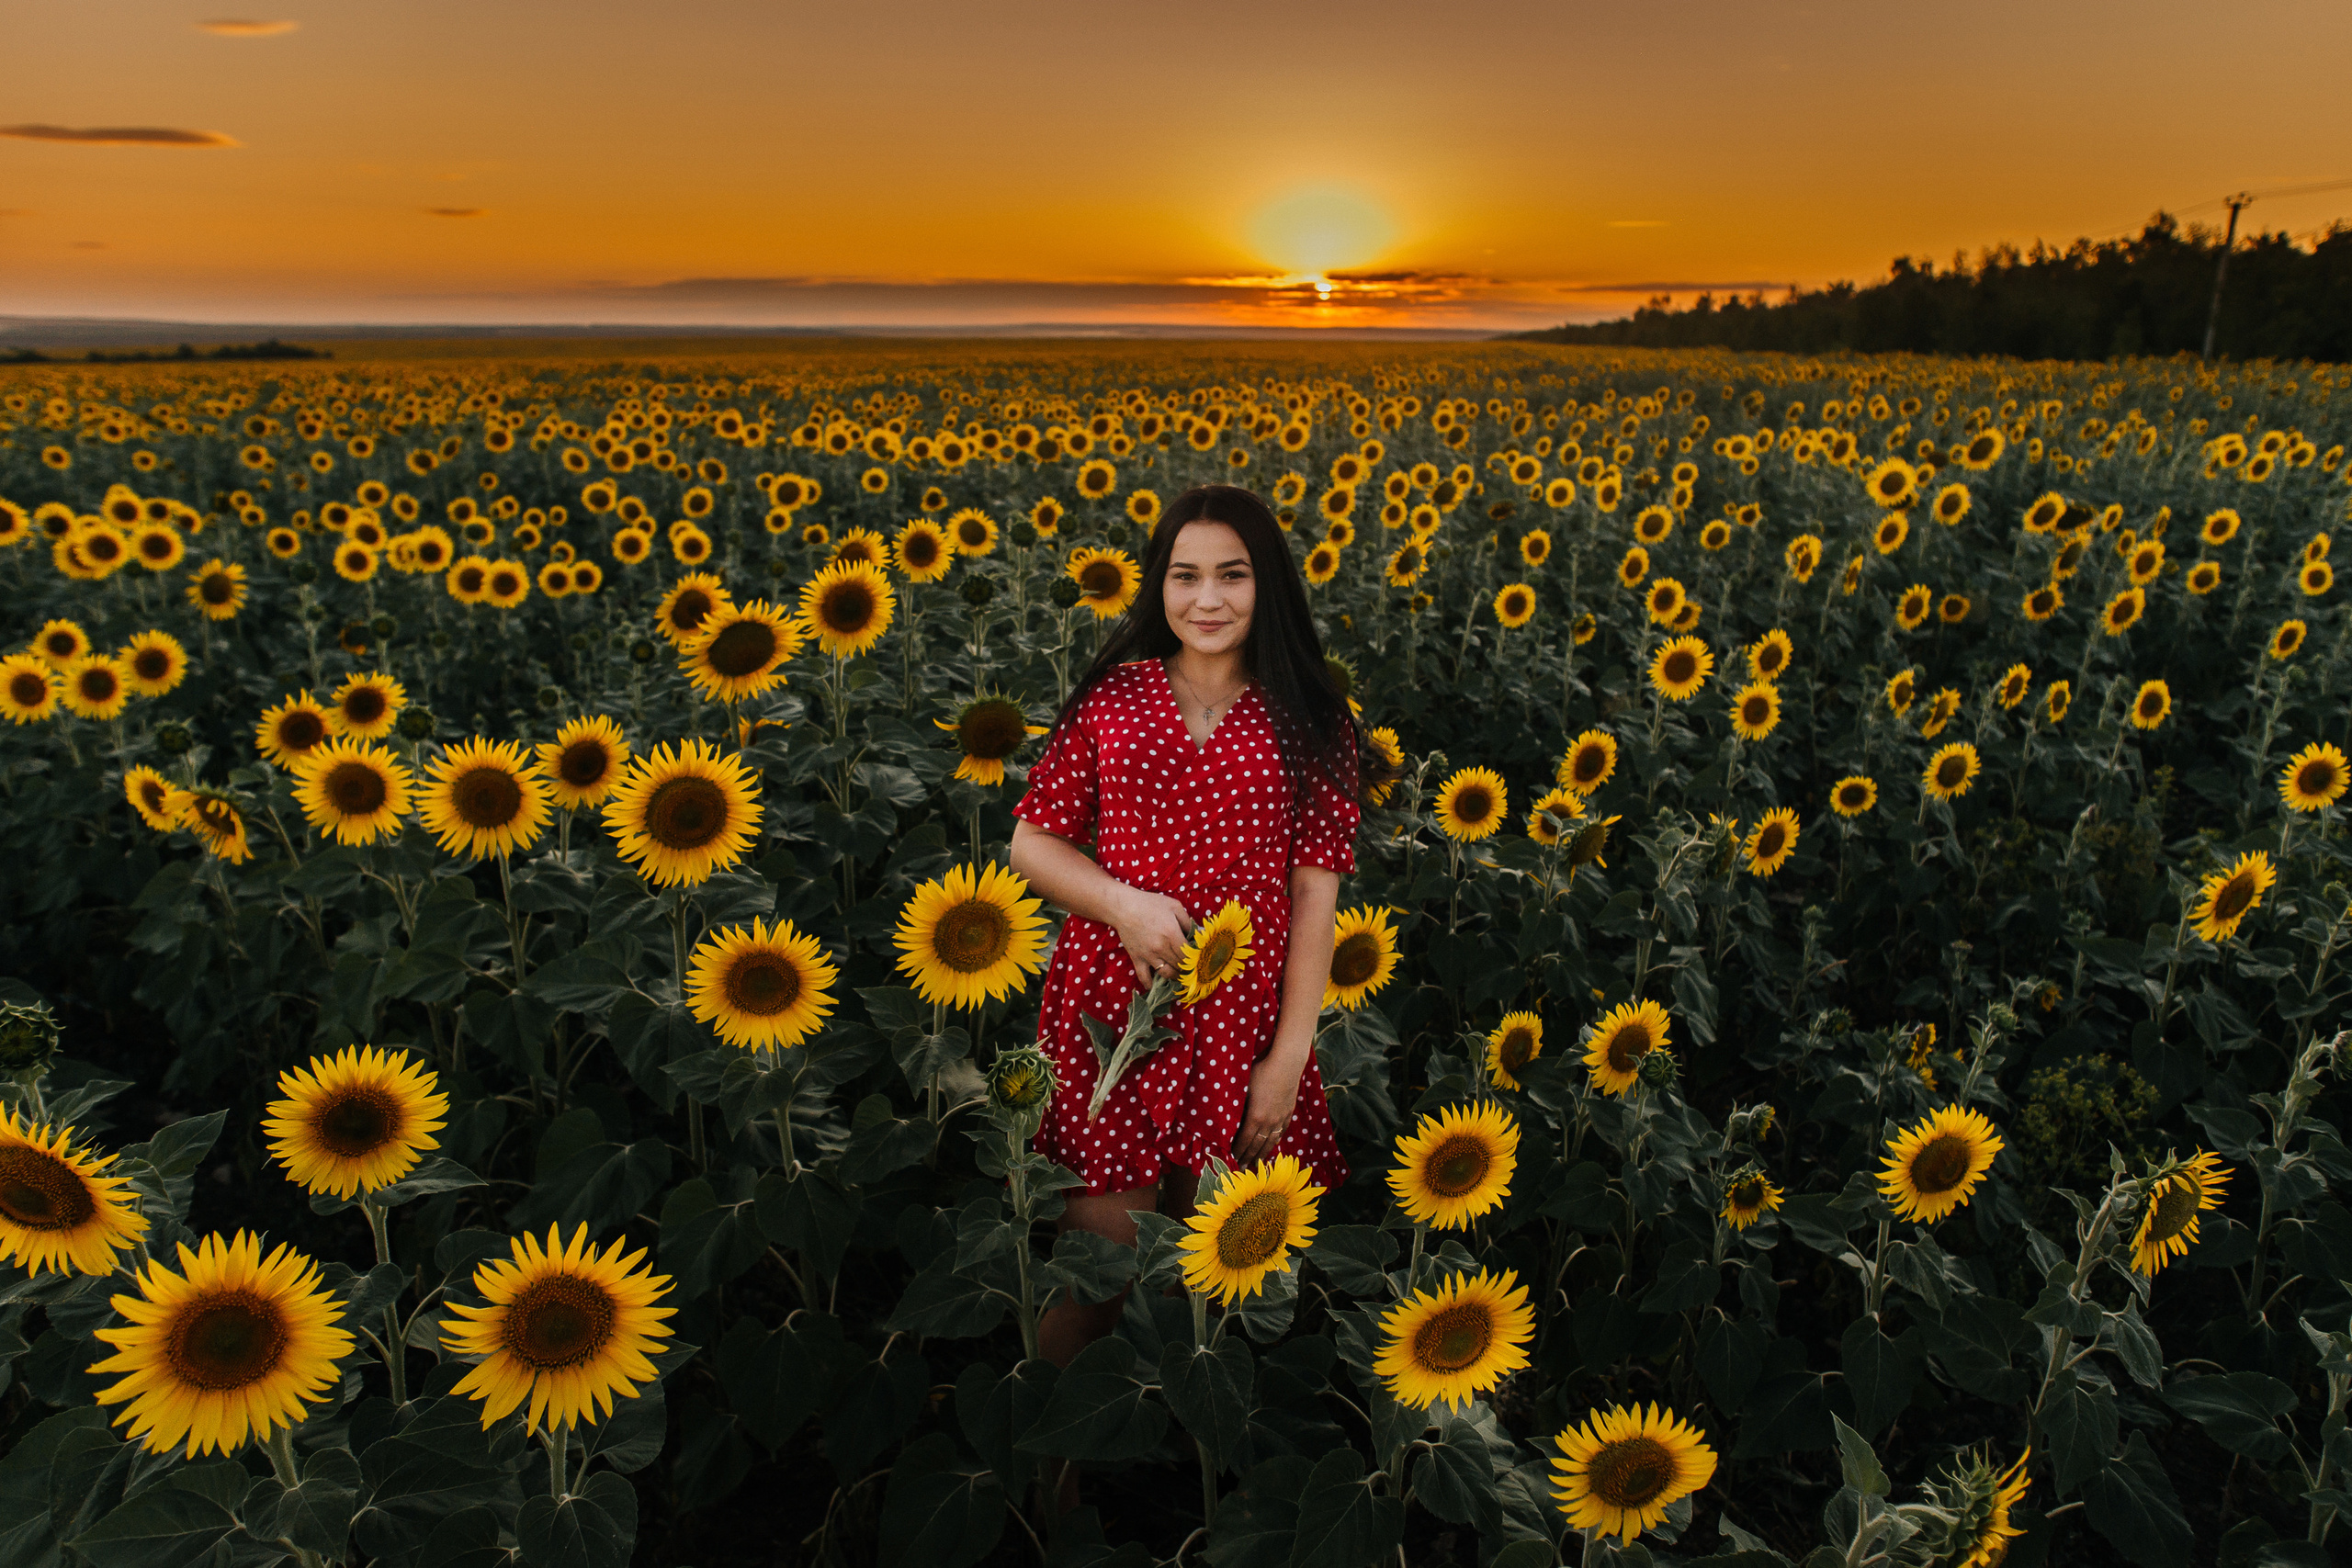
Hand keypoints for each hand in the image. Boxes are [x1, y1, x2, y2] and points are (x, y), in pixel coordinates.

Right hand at [1113, 886, 1194, 986]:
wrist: (1123, 908)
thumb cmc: (1150, 904)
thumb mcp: (1174, 906)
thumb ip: (1188, 921)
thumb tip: (1198, 934)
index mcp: (1172, 934)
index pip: (1189, 954)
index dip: (1196, 958)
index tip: (1199, 959)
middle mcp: (1161, 947)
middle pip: (1180, 965)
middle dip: (1188, 967)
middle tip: (1193, 967)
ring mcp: (1148, 955)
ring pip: (1166, 973)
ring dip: (1175, 976)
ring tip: (1179, 974)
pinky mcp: (1137, 959)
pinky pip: (1144, 977)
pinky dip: (1151, 984)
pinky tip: (1156, 986)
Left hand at [1232, 1051, 1300, 1165]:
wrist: (1287, 1064)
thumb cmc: (1262, 1072)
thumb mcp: (1245, 1089)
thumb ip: (1239, 1106)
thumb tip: (1231, 1118)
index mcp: (1255, 1117)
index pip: (1244, 1140)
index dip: (1237, 1151)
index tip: (1231, 1159)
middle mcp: (1269, 1122)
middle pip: (1257, 1145)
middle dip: (1248, 1158)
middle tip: (1241, 1168)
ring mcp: (1280, 1119)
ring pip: (1271, 1142)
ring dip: (1262, 1154)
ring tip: (1256, 1163)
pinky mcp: (1288, 1113)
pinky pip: (1281, 1133)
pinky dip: (1275, 1142)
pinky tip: (1272, 1145)